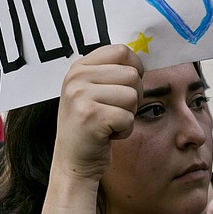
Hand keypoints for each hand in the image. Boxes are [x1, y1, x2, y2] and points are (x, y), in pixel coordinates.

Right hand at [53, 44, 143, 182]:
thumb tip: (140, 62)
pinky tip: (108, 135)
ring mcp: (81, 96)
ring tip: (109, 123)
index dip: (134, 68)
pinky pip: (128, 118)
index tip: (126, 86)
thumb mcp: (91, 91)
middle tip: (114, 111)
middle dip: (133, 97)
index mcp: (78, 67)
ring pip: (132, 96)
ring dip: (128, 115)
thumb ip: (110, 72)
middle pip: (131, 74)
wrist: (72, 163)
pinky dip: (124, 131)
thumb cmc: (89, 127)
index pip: (121, 51)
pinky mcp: (90, 117)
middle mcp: (76, 78)